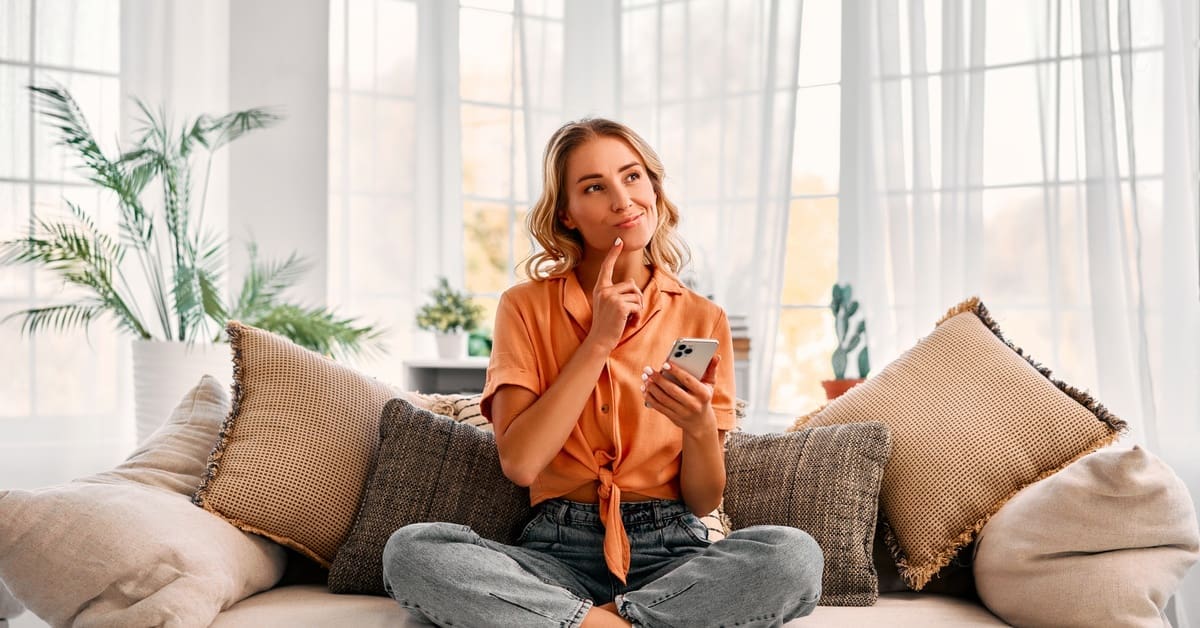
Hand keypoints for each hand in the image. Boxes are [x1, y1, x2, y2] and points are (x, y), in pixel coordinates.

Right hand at [586, 237, 642, 351]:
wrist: (599, 340)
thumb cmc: (606, 324)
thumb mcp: (608, 305)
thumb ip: (617, 293)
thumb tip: (631, 282)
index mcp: (600, 288)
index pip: (606, 267)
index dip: (613, 253)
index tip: (618, 241)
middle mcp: (604, 290)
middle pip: (631, 284)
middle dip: (636, 298)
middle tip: (631, 311)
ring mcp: (611, 297)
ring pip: (636, 295)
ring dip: (637, 307)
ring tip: (629, 317)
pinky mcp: (620, 306)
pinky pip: (637, 305)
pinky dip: (638, 315)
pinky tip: (631, 322)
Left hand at [641, 354, 719, 436]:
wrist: (700, 423)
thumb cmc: (703, 398)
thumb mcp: (710, 385)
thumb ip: (711, 370)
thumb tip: (716, 356)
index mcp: (703, 394)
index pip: (688, 380)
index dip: (676, 371)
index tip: (665, 363)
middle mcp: (693, 404)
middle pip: (672, 390)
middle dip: (659, 379)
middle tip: (648, 369)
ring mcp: (682, 413)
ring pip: (663, 399)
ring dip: (652, 387)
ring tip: (645, 377)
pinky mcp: (673, 418)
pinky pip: (659, 407)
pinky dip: (650, 397)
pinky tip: (644, 389)